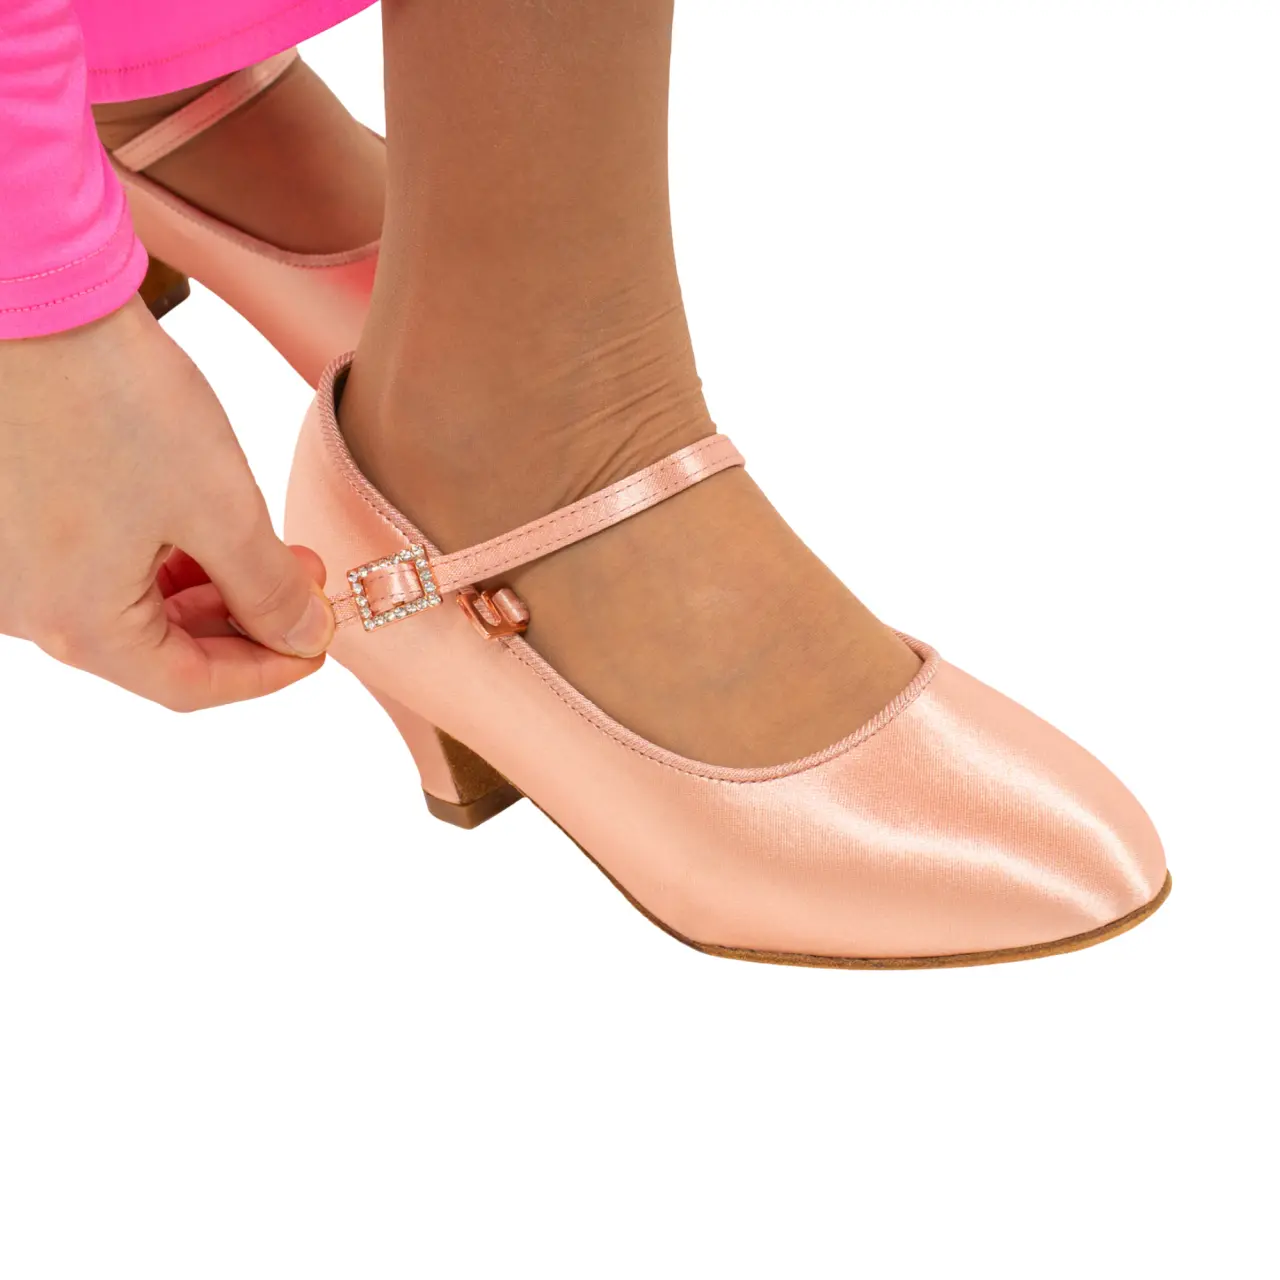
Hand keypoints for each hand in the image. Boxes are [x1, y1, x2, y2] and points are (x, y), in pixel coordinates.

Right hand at [0, 296, 333, 709]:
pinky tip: (207, 529)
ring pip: (132, 610)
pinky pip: (100, 568)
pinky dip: (163, 562)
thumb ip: (267, 589)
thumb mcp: (219, 508)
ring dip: (210, 590)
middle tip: (306, 583)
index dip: (267, 673)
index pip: (190, 687)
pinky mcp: (13, 523)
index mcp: (76, 624)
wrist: (30, 298)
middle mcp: (31, 609)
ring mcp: (15, 568)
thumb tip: (303, 636)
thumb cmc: (114, 398)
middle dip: (244, 624)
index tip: (320, 644)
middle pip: (159, 652)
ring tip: (269, 549)